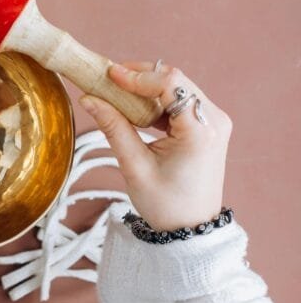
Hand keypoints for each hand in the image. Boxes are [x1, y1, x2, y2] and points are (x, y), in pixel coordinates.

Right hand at [79, 62, 231, 230]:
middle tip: (107, 82)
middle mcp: (214, 120)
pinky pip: (180, 100)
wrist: (191, 228)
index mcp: (201, 130)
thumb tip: (89, 98)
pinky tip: (134, 109)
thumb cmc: (165, 204)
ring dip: (146, 87)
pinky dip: (155, 99)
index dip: (137, 76)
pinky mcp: (207, 125)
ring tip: (116, 95)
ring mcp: (213, 121)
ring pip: (177, 86)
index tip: (108, 75)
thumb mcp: (134, 166)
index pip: (170, 84)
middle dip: (139, 76)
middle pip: (175, 80)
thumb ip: (113, 127)